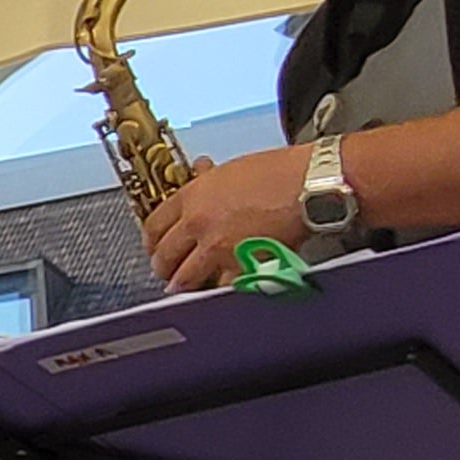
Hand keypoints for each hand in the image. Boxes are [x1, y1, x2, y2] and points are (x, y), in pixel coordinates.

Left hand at [140, 143, 308, 292]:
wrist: (308, 184)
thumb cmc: (280, 171)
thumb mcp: (232, 169)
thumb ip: (209, 182)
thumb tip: (200, 174)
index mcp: (193, 196)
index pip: (154, 224)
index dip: (151, 240)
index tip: (154, 245)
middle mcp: (198, 223)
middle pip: (163, 255)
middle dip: (162, 266)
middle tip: (165, 271)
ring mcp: (217, 248)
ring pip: (184, 277)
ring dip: (183, 283)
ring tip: (184, 287)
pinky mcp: (240, 266)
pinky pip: (220, 286)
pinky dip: (219, 289)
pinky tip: (219, 288)